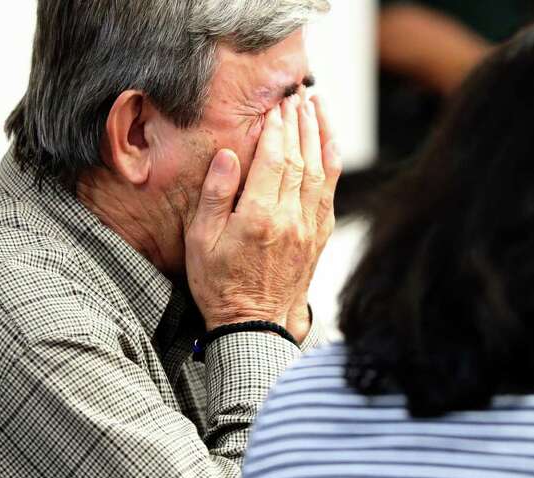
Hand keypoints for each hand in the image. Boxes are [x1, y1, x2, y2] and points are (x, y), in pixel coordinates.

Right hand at [184, 94, 340, 342]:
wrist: (255, 326)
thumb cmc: (222, 285)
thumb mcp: (202, 241)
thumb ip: (215, 195)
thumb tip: (229, 155)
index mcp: (259, 216)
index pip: (274, 158)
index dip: (277, 127)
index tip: (275, 104)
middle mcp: (291, 218)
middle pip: (301, 157)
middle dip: (299, 121)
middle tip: (296, 94)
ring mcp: (309, 227)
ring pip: (321, 170)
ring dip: (319, 134)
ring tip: (316, 106)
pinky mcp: (319, 236)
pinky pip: (330, 191)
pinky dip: (331, 162)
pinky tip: (329, 145)